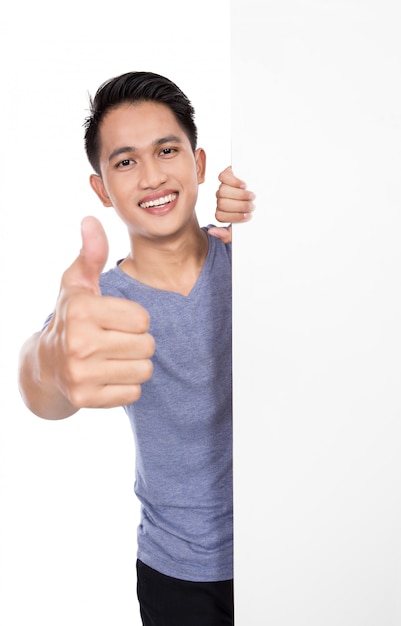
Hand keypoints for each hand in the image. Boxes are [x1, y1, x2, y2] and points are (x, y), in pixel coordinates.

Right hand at [40, 216, 154, 410]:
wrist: (46, 365)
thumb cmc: (71, 318)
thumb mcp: (76, 284)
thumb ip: (90, 254)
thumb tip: (91, 220)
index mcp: (82, 310)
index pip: (143, 319)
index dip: (135, 319)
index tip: (115, 320)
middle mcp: (79, 343)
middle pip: (147, 345)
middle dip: (138, 342)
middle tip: (115, 341)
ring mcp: (80, 374)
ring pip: (144, 371)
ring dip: (134, 365)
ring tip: (112, 358)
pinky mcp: (86, 399)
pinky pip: (133, 393)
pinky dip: (126, 387)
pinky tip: (107, 376)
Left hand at [209, 166, 255, 242]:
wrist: (262, 194)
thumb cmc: (251, 213)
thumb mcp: (241, 228)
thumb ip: (227, 235)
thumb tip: (212, 232)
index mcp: (222, 212)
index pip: (220, 216)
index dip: (234, 217)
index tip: (248, 216)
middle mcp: (221, 199)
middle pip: (222, 203)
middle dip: (239, 206)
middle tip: (252, 206)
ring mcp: (223, 186)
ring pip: (223, 191)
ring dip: (240, 195)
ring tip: (252, 196)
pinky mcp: (227, 174)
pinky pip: (223, 177)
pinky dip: (234, 181)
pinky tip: (244, 185)